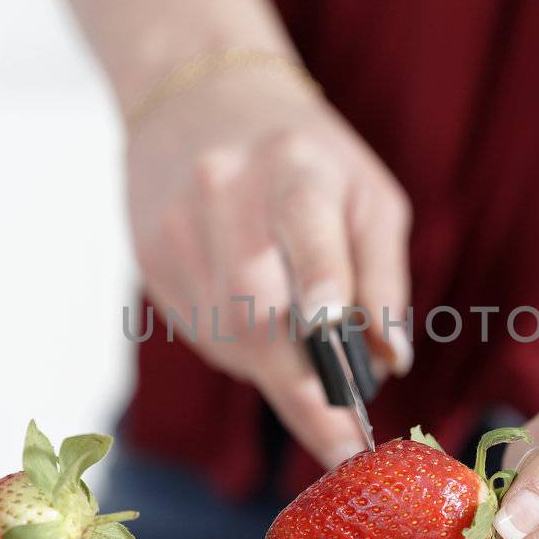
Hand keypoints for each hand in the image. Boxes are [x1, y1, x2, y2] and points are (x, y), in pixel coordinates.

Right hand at [127, 64, 412, 467]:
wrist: (199, 99)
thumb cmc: (308, 157)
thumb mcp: (369, 196)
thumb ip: (383, 277)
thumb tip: (390, 360)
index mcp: (292, 164)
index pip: (306, 230)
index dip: (321, 292)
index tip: (344, 364)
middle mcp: (222, 190)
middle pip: (254, 308)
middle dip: (301, 385)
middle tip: (342, 439)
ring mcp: (174, 226)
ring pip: (227, 335)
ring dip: (276, 367)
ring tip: (307, 352)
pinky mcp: (148, 257)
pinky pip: (203, 333)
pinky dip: (242, 347)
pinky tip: (259, 318)